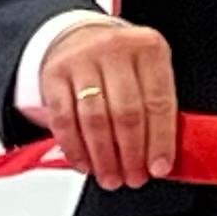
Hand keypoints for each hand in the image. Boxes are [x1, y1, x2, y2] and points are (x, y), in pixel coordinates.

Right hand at [32, 16, 180, 187]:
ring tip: (111, 177)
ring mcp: (82, 60)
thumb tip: (162, 157)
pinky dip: (75, 148)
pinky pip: (64, 119)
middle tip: (133, 178)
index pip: (158, 101)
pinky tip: (85, 164)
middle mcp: (115, 49)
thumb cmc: (123, 64)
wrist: (81, 37)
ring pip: (94, 119)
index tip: (159, 168)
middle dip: (131, 154)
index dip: (160, 141)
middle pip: (126, 113)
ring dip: (104, 157)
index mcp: (149, 48)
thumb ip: (157, 107)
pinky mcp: (54, 74)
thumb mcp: (149, 72)